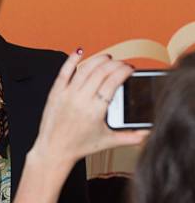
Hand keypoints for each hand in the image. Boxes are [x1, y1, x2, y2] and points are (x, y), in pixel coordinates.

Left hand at [30, 50, 148, 166]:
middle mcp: (81, 100)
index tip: (130, 69)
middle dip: (115, 64)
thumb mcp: (108, 141)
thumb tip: (148, 133)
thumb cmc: (79, 146)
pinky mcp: (55, 93)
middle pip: (101, 72)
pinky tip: (79, 52)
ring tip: (107, 59)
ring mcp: (67, 95)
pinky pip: (64, 72)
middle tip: (122, 64)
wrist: (54, 151)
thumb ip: (131, 137)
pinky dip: (72, 60)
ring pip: (85, 68)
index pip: (113, 81)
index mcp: (95, 110)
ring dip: (98, 59)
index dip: (124, 71)